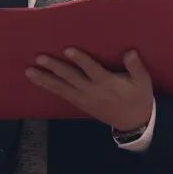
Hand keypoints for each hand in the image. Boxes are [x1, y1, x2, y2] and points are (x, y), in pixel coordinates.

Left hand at [25, 48, 152, 131]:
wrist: (134, 123)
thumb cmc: (138, 98)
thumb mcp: (143, 82)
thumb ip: (136, 66)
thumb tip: (130, 52)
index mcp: (107, 83)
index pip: (92, 69)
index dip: (80, 60)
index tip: (67, 50)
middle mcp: (92, 91)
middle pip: (71, 78)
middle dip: (55, 68)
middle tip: (40, 58)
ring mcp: (84, 99)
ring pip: (62, 88)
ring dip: (45, 80)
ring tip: (29, 72)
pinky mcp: (80, 104)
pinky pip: (62, 95)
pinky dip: (50, 88)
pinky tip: (38, 81)